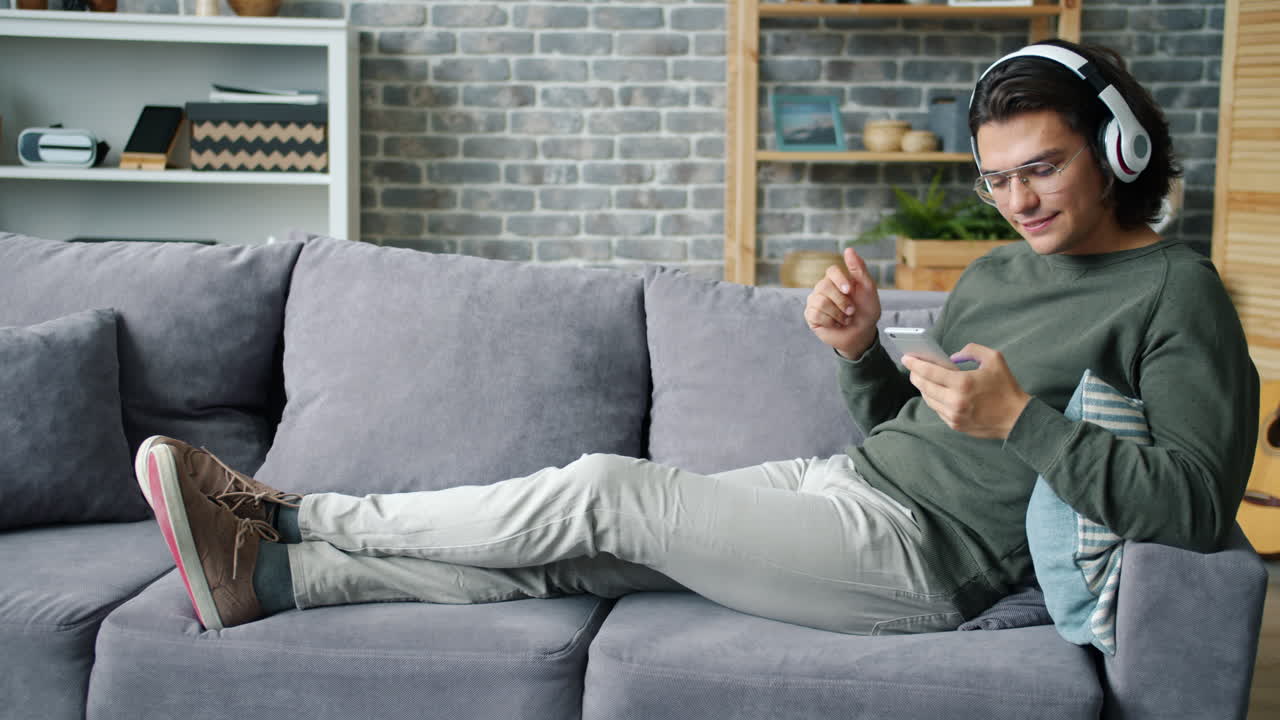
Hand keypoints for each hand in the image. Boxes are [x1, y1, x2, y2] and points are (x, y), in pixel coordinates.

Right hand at [804, 248, 881, 358]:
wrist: (861, 334)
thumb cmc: (866, 311)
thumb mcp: (868, 289)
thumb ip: (859, 269)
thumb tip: (848, 250)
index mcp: (837, 279)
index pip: (831, 271)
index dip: (839, 280)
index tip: (849, 290)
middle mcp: (824, 288)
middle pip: (824, 286)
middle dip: (841, 301)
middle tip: (851, 311)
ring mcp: (816, 301)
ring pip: (820, 301)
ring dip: (837, 313)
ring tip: (844, 319)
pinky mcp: (811, 315)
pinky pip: (815, 313)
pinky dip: (830, 321)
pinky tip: (835, 323)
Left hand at [901, 343, 1030, 439]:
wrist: (1017, 419)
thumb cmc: (1006, 387)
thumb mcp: (994, 359)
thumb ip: (971, 350)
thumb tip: (952, 358)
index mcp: (963, 383)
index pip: (930, 372)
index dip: (915, 364)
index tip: (906, 357)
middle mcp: (955, 401)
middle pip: (924, 386)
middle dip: (915, 374)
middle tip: (912, 367)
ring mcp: (954, 415)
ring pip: (928, 399)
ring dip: (923, 387)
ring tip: (921, 377)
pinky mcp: (955, 425)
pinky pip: (937, 409)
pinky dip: (933, 399)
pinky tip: (934, 391)